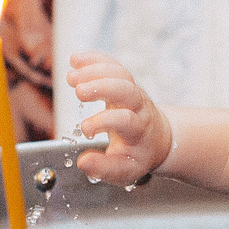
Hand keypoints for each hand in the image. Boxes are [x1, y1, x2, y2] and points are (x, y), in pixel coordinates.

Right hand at [68, 52, 174, 184]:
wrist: (157, 138)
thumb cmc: (138, 154)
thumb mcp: (125, 169)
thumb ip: (104, 168)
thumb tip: (83, 163)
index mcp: (138, 129)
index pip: (124, 120)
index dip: (104, 121)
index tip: (85, 129)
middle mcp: (138, 106)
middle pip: (125, 89)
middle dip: (103, 86)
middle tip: (79, 91)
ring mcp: (132, 91)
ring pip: (119, 73)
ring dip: (95, 70)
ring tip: (71, 77)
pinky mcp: (123, 81)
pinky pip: (112, 65)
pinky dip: (94, 59)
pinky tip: (75, 59)